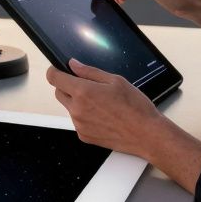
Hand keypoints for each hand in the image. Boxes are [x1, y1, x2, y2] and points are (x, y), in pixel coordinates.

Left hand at [45, 59, 168, 158]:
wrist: (146, 134)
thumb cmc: (135, 107)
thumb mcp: (115, 80)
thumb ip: (89, 72)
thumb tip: (73, 65)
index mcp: (83, 92)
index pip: (54, 78)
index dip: (54, 71)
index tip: (57, 70)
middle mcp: (77, 109)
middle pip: (59, 93)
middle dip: (67, 86)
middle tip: (87, 85)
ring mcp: (79, 125)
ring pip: (69, 108)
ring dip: (77, 102)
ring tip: (101, 103)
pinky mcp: (84, 136)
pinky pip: (77, 122)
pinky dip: (85, 116)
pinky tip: (103, 116)